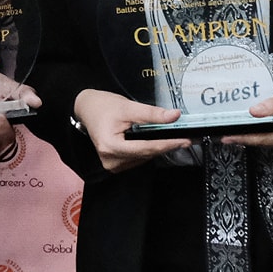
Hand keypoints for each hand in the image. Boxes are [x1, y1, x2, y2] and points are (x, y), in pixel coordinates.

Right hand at [72, 88, 189, 172]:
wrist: (87, 109)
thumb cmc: (103, 107)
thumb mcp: (128, 107)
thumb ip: (152, 114)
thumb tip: (174, 116)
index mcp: (111, 146)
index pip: (146, 148)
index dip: (167, 144)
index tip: (184, 141)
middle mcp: (110, 160)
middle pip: (146, 155)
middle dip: (166, 146)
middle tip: (185, 139)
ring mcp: (112, 164)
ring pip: (143, 158)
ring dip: (157, 149)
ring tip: (173, 139)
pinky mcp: (115, 164)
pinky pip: (138, 158)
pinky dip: (148, 150)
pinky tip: (156, 142)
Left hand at [222, 86, 272, 157]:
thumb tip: (253, 111)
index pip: (268, 138)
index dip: (247, 138)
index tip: (228, 137)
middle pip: (269, 144)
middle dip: (247, 139)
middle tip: (225, 137)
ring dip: (256, 139)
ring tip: (235, 134)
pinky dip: (267, 138)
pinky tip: (254, 134)